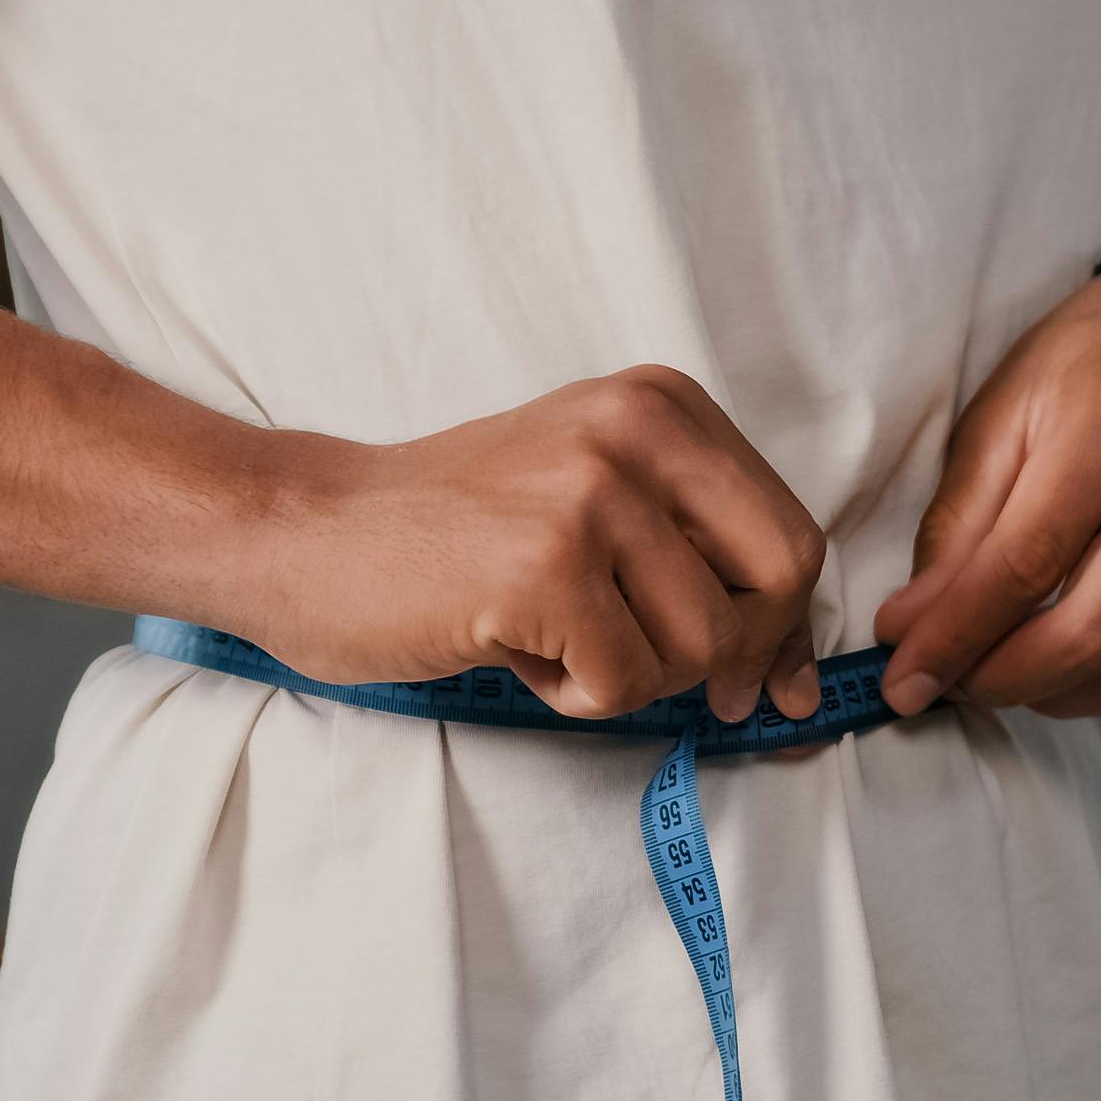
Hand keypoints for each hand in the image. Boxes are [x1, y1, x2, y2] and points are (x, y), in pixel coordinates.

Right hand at [232, 364, 825, 721]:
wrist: (304, 534)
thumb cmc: (449, 538)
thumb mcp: (593, 506)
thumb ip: (699, 567)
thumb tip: (795, 688)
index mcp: (662, 404)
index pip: (792, 533)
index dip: (780, 626)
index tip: (752, 679)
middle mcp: (638, 429)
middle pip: (779, 581)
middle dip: (736, 655)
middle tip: (653, 674)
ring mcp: (592, 493)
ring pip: (703, 646)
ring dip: (630, 675)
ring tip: (548, 635)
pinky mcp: (545, 566)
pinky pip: (626, 684)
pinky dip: (574, 696)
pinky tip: (512, 649)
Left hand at [873, 241, 1100, 730]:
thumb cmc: (1100, 363)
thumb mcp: (1008, 408)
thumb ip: (958, 524)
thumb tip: (913, 632)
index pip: (1025, 564)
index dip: (955, 637)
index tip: (903, 678)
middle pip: (1091, 633)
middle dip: (1000, 682)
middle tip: (953, 684)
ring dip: (1059, 699)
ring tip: (1014, 673)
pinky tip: (1088, 678)